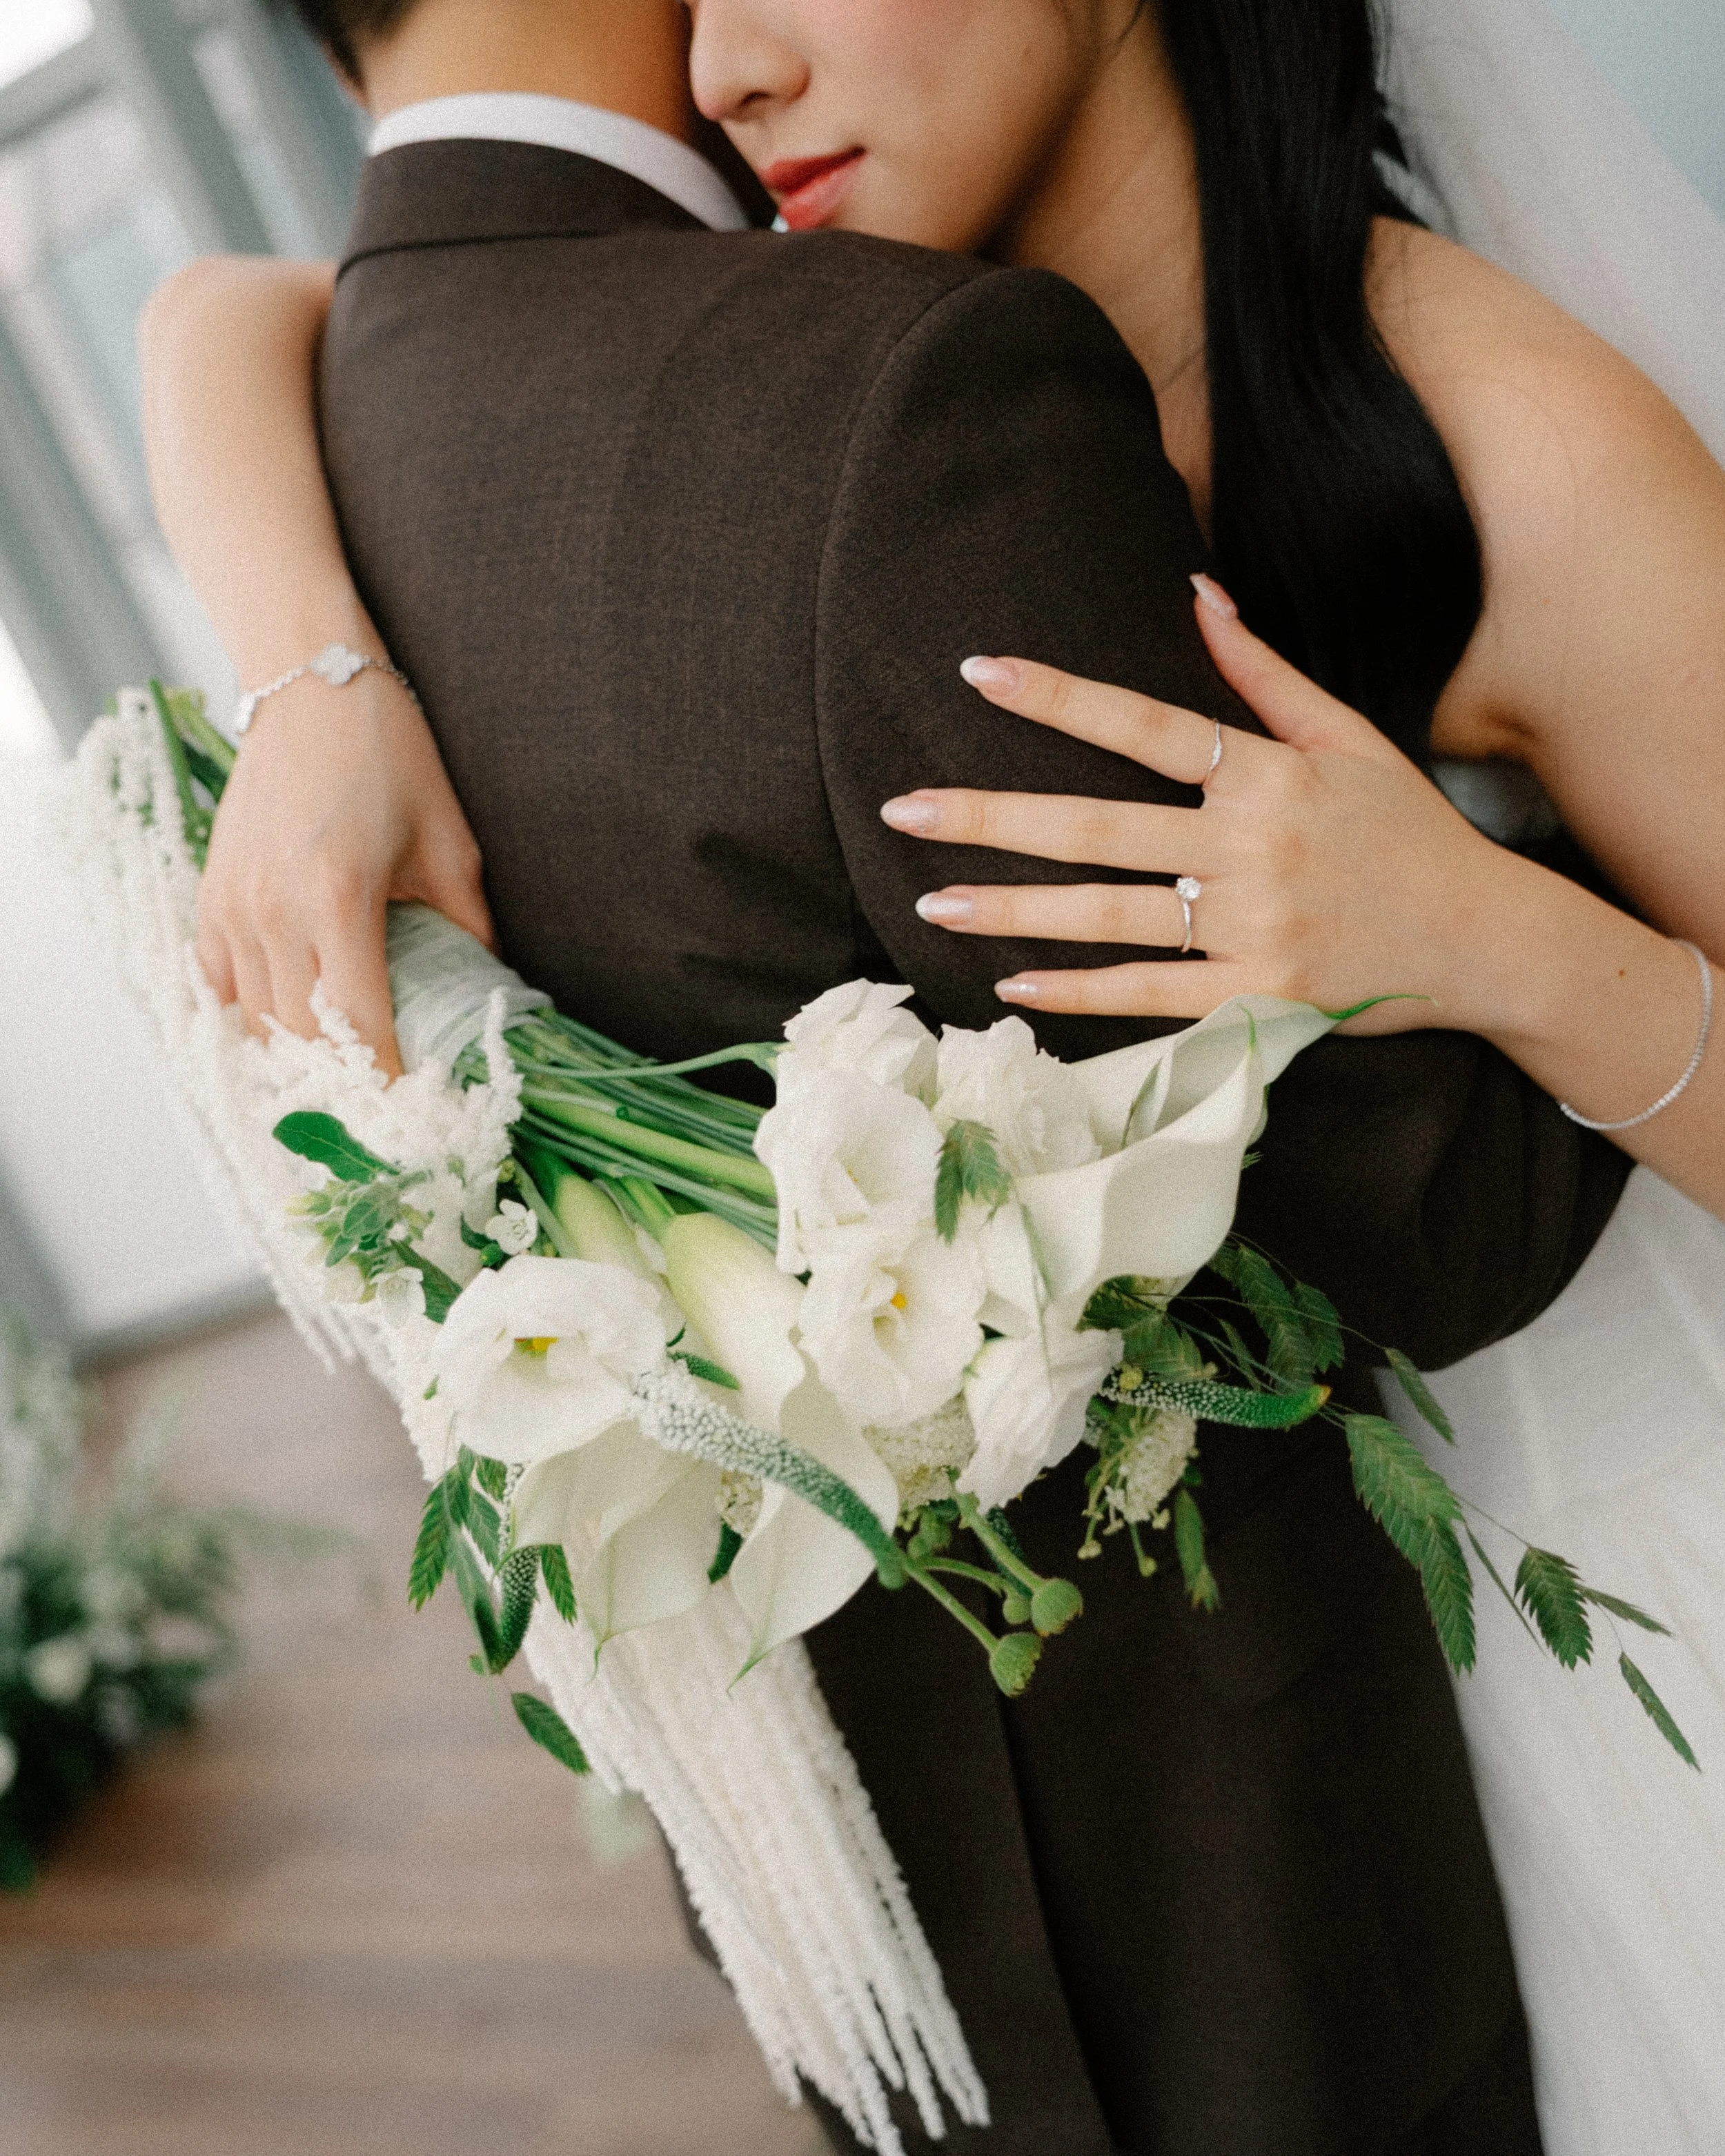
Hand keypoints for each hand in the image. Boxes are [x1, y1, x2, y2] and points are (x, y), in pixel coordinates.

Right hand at [196, 670, 494, 1075]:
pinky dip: (250, 1015)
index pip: (359, 1023)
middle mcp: (274, 910)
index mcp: (338, 898)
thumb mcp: (450, 844)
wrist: (310, 687)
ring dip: (299, 1054)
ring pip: (257, 1017)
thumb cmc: (390, 758)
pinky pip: (219, 983)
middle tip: (383, 1107)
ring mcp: (232, 904)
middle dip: (344, 1078)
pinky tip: (286, 1031)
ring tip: (340, 1079)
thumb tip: (485, 992)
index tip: (414, 1108)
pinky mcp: (210, 894)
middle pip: (303, 1034)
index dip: (386, 1076)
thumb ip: (467, 927)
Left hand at [879, 579, 1522, 1031]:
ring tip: (932, 897)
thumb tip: (1197, 592)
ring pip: (1108, 915)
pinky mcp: (1256, 997)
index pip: (1144, 724)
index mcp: (1269, 774)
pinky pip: (1151, 995)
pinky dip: (1081, 991)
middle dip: (993, 815)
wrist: (1486, 941)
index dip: (1058, 697)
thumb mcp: (1350, 738)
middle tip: (902, 808)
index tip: (979, 672)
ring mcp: (1252, 928)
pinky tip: (1012, 982)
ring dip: (1013, 907)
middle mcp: (1252, 847)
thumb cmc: (1410, 834)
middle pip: (1097, 826)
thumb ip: (1263, 674)